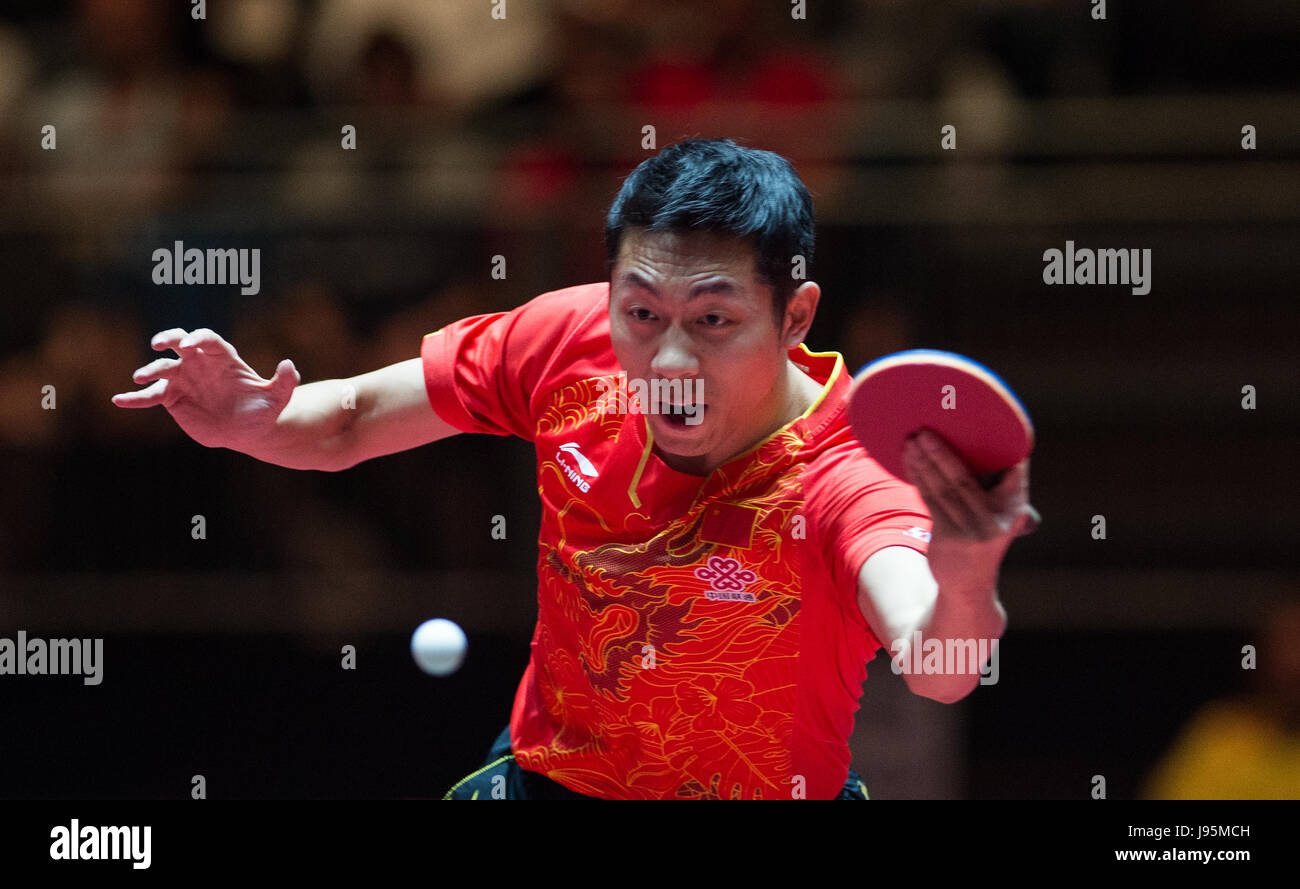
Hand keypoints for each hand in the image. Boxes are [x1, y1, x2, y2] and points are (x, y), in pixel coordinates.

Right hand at [111, 328, 299, 450]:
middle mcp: (199, 363)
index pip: (208, 339)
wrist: (248, 431)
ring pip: (162, 368)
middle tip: (159, 344)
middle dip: (169, 338)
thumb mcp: (277, 398)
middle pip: (179, 341)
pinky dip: (134, 398)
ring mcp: (184, 378)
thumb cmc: (262, 411)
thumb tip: (289, 364)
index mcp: (223, 357)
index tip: (189, 345)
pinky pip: (150, 395)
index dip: (198, 338)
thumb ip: (284, 381)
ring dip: (149, 370)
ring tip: (139, 378)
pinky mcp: (172, 397)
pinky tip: (119, 401)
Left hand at [902, 428, 1037, 586]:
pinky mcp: (949, 538)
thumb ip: (993, 486)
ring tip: (911, 441)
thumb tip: (977, 440)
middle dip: (943, 451)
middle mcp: (997, 519)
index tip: (973, 418)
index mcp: (1015, 506)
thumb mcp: (997, 514)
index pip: (1011, 468)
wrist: (968, 585)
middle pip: (965, 478)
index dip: (997, 444)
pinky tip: (909, 461)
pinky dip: (918, 478)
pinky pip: (930, 500)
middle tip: (924, 429)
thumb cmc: (980, 536)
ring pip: (943, 488)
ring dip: (924, 462)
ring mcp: (972, 531)